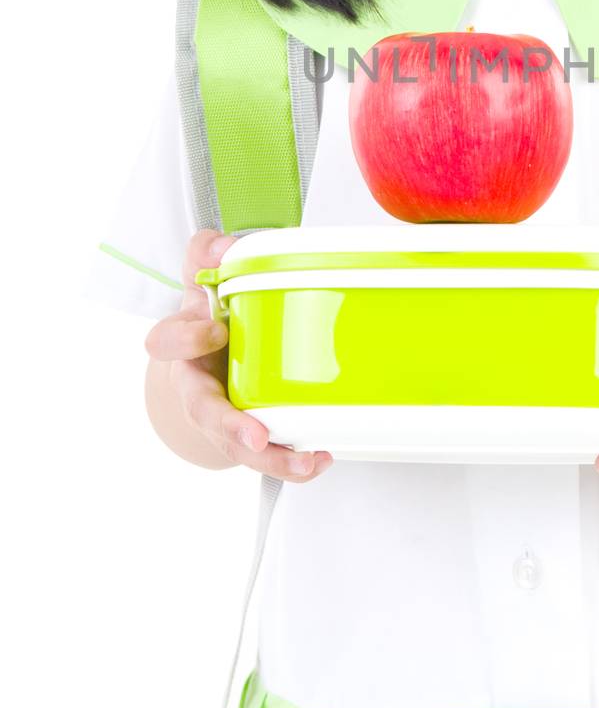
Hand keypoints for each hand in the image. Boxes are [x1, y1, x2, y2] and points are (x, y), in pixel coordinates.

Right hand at [143, 228, 333, 481]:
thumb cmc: (208, 315)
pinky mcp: (249, 433)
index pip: (168, 342)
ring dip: (271, 457)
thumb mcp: (202, 278)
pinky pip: (267, 454)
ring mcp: (222, 416)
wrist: (206, 357)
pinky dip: (293, 461)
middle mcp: (198, 387)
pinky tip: (321, 456)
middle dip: (231, 426)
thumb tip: (225, 247)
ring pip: (237, 445)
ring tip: (306, 460)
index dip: (187, 337)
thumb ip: (207, 255)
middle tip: (256, 436)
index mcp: (182, 345)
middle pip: (204, 412)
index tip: (215, 327)